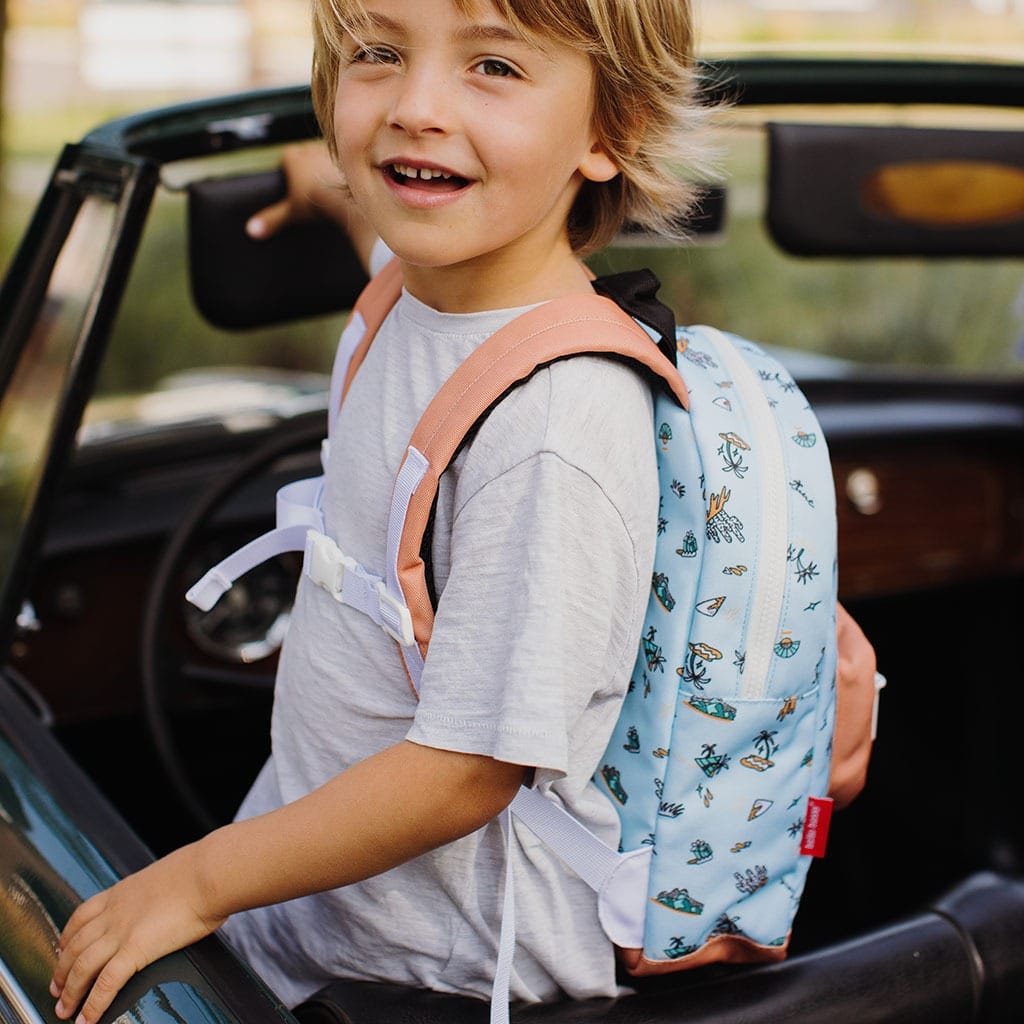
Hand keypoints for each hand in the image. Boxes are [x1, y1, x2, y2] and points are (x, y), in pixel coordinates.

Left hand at [51, 845, 224, 1023]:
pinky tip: (88, 1020)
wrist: (210, 873)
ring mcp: (122, 931)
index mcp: (122, 892)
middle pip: (74, 945)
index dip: (67, 938)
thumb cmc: (202, 872)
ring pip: (82, 967)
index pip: (81, 916)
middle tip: (56, 989)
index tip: (62, 951)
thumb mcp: (168, 875)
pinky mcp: (136, 949)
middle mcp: (115, 912)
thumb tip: (173, 897)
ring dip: (70, 992)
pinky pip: (106, 983)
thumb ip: (158, 891)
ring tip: (65, 1010)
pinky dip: (93, 1005)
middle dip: (61, 971)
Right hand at [245, 140, 378, 272]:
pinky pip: (345, 160)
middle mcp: (309, 148)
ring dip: (326, 166)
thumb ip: (272, 219)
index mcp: (293, 157)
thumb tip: (251, 230)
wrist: (349, 197)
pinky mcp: (350, 155)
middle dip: (307, 167)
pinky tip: (348, 183)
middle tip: (312, 186)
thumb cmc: (319, 202)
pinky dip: (344, 169)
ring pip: (324, 155)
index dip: (289, 170)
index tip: (294, 183)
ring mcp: (330, 150)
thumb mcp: (292, 212)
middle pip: (305, 154)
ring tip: (330, 185)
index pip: (286, 158)